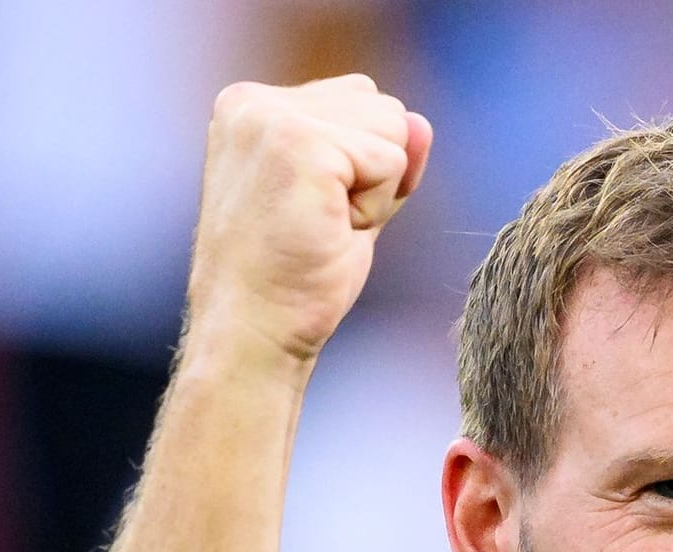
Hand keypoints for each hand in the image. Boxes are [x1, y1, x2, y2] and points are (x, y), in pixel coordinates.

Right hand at [184, 74, 432, 363]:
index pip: (362, 99)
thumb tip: (420, 123)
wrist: (254, 330)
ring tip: (324, 226)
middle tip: (322, 224)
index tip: (315, 211)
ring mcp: (273, 118)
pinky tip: (330, 232)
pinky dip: (377, 209)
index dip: (364, 166)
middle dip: (374, 174)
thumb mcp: (347, 201)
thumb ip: (381, 156)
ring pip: (393, 128)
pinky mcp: (300, 144)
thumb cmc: (293, 277)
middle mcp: (254, 101)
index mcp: (252, 105)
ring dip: (377, 192)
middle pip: (383, 107)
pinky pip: (392, 162)